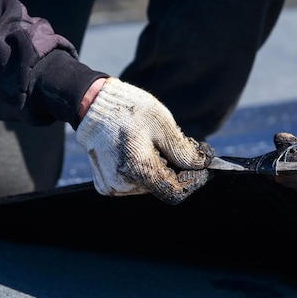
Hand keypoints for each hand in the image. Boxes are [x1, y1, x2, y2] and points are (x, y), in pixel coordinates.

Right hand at [76, 78, 213, 204]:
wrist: (92, 105)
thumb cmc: (128, 110)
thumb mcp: (163, 124)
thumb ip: (184, 150)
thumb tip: (203, 165)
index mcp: (137, 169)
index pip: (175, 192)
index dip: (194, 181)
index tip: (204, 166)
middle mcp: (122, 184)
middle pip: (163, 189)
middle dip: (178, 171)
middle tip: (182, 147)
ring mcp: (112, 186)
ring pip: (149, 187)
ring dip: (161, 171)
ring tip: (157, 145)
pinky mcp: (106, 184)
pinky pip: (133, 184)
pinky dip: (143, 171)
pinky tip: (140, 151)